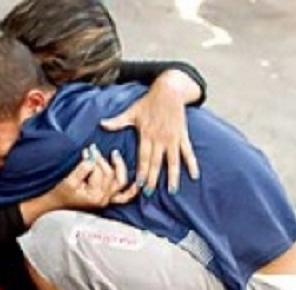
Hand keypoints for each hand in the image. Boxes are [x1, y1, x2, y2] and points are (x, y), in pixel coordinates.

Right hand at [48, 144, 132, 208]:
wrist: (55, 208)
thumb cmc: (60, 195)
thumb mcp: (69, 181)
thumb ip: (82, 169)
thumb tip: (92, 157)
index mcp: (95, 195)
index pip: (99, 172)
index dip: (93, 160)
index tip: (86, 151)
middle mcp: (104, 199)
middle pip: (110, 175)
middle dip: (101, 161)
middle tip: (92, 150)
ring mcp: (107, 200)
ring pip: (120, 182)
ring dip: (119, 167)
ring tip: (114, 155)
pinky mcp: (107, 200)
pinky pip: (124, 197)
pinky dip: (131, 190)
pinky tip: (138, 182)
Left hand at [100, 71, 199, 194]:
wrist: (169, 90)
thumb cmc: (148, 102)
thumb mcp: (131, 111)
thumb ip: (117, 121)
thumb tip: (101, 124)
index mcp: (147, 135)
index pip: (143, 157)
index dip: (142, 171)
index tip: (140, 184)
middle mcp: (160, 139)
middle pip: (156, 163)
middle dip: (153, 179)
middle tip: (150, 193)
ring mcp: (172, 138)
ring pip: (173, 161)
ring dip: (172, 176)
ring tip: (172, 190)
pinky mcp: (182, 135)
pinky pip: (188, 152)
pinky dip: (192, 163)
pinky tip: (194, 176)